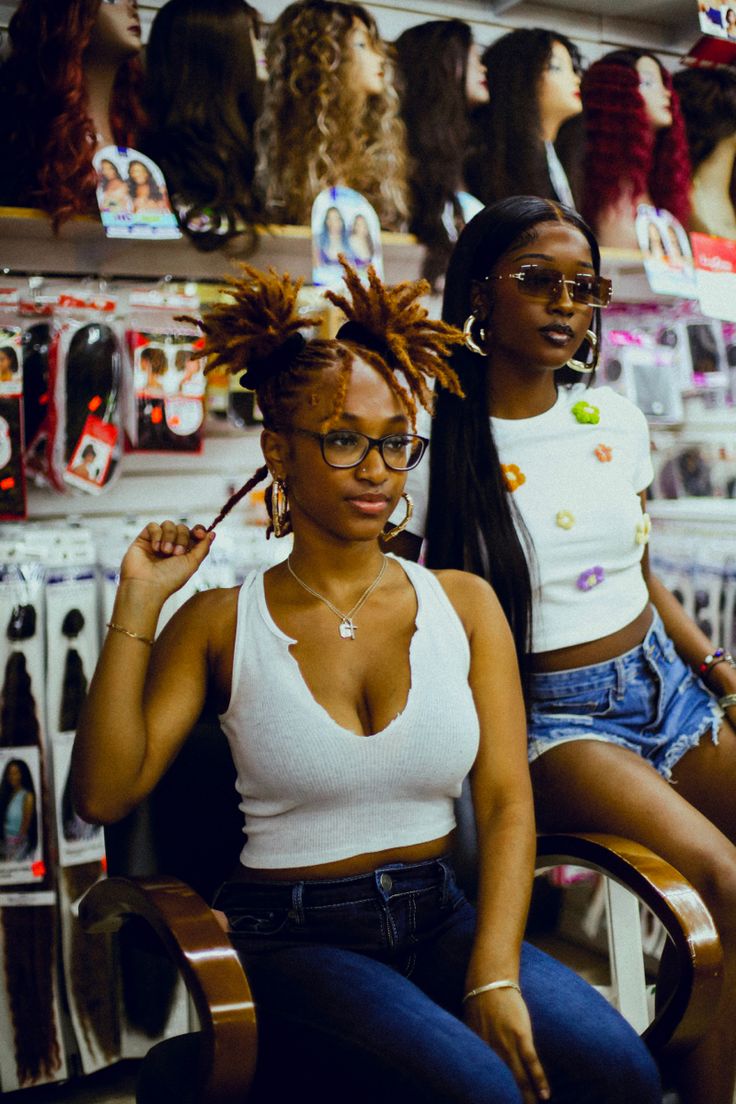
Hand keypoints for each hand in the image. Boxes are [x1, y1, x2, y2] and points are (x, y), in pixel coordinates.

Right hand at [119, 520, 214, 599]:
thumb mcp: (192, 563)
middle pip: (182, 528)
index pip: (194, 533)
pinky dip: (157, 535)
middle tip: (176, 553)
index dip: (198, 530)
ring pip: (168, 524)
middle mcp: (171, 545)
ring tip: (165, 552)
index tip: (199, 534)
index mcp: (184, 552)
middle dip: (182, 538)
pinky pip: (153, 526)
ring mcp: (157, 541)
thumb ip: (203, 548)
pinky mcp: (144, 539)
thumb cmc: (170, 579)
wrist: (147, 586)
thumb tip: (212, 534)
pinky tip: (155, 548)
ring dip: (170, 537)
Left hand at [464, 988, 549, 1102]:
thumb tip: (473, 1062)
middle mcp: (492, 1052)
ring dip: (526, 1098)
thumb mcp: (471, 1029)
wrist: (490, 981)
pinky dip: (539, 1081)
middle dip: (509, 1100)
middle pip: (503, 1085)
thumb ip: (476, 1048)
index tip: (493, 1103)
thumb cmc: (480, 1004)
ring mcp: (507, 1045)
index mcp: (479, 1052)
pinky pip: (532, 1063)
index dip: (489, 1096)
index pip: (485, 1082)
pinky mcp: (521, 1035)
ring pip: (519, 1080)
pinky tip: (545, 1096)